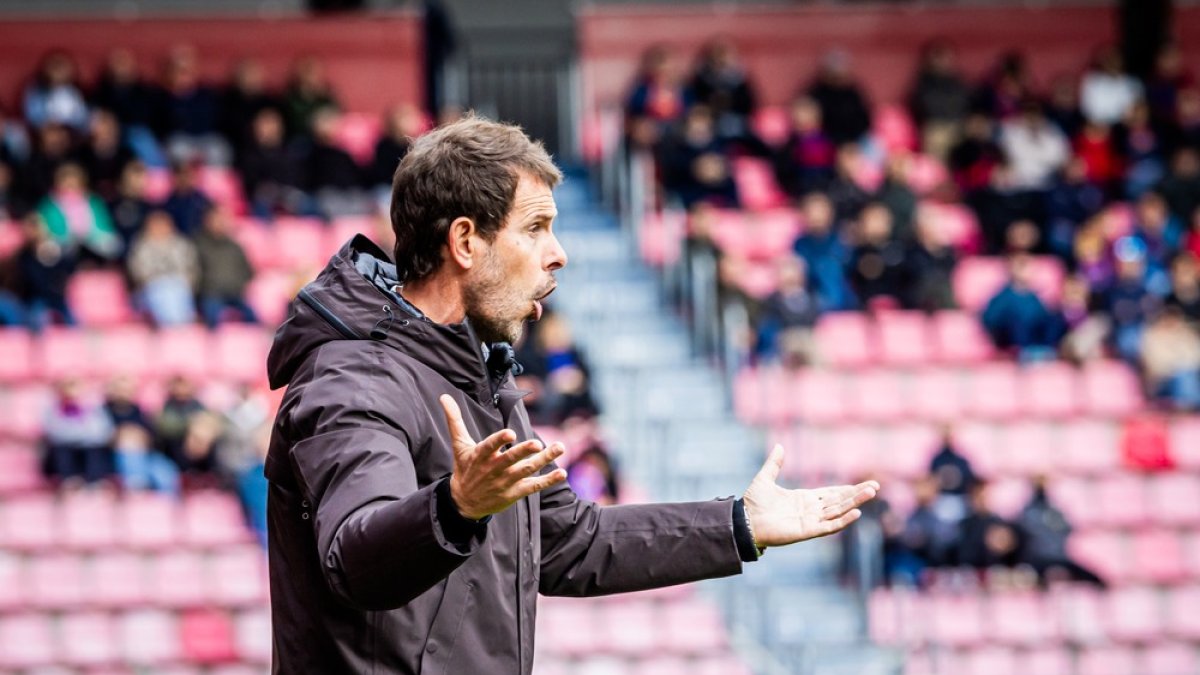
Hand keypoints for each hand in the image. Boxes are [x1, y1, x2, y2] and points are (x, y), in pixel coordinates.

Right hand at [441, 394, 566, 520]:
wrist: (464, 502)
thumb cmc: (464, 468)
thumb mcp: (458, 445)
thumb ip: (454, 420)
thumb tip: (444, 397)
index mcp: (480, 456)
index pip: (489, 447)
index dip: (499, 440)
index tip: (510, 433)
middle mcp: (494, 469)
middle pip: (510, 459)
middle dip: (523, 451)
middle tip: (537, 443)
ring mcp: (506, 482)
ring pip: (526, 470)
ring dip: (544, 460)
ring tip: (559, 447)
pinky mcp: (515, 492)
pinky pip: (533, 486)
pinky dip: (548, 481)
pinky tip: (562, 473)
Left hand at [743, 444, 879, 547]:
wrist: (744, 521)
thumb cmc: (753, 504)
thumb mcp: (765, 478)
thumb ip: (774, 463)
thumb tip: (780, 445)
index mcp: (804, 499)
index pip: (831, 494)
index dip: (847, 489)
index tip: (864, 484)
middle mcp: (811, 510)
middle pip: (839, 501)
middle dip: (857, 494)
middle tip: (875, 487)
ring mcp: (810, 521)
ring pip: (838, 511)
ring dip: (855, 503)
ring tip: (871, 493)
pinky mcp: (807, 531)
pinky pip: (829, 526)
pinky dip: (843, 520)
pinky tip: (856, 512)